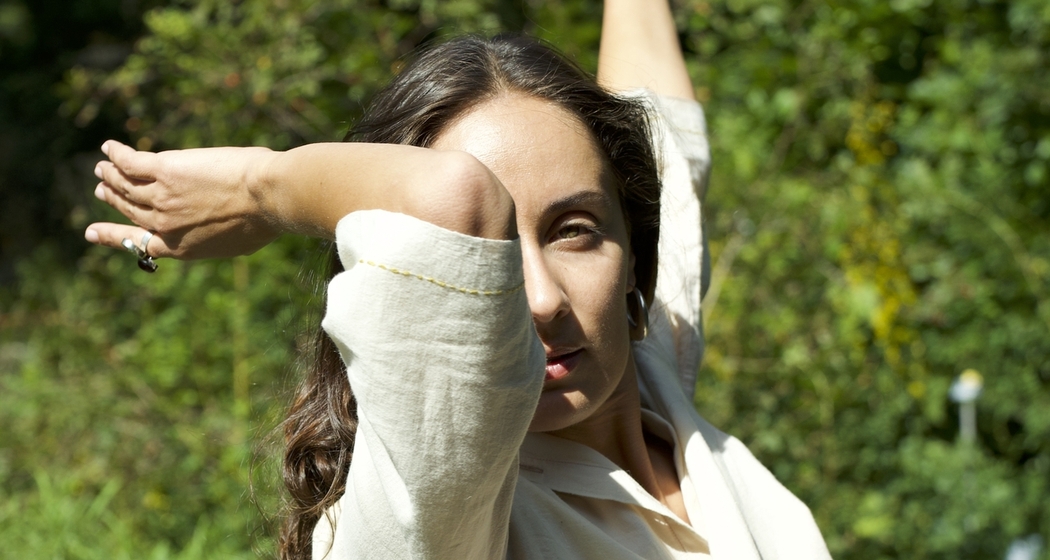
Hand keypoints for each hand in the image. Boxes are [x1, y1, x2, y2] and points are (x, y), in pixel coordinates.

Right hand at [86, 140, 281, 259]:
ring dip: (110, 175)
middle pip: (130, 209)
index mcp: (182, 247)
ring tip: (102, 168)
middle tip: (101, 189)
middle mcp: (166, 224)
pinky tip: (109, 147)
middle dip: (114, 199)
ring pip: (126, 185)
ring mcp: (163, 197)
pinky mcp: (165, 170)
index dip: (114, 235)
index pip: (140, 242)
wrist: (268, 197)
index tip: (92, 232)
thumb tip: (216, 229)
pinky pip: (131, 162)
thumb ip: (216, 236)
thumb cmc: (264, 220)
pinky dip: (117, 154)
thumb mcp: (239, 242)